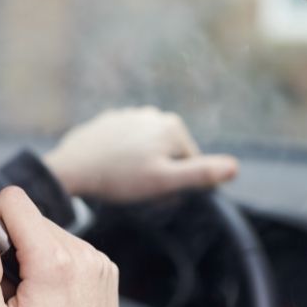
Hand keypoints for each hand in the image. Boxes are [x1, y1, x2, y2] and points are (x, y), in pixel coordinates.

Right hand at [0, 187, 119, 306]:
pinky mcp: (106, 268)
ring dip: (33, 252)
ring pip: (52, 231)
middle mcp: (82, 253)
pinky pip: (71, 247)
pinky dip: (55, 261)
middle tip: (7, 282)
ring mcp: (98, 260)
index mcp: (53, 263)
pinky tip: (52, 294)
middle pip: (32, 217)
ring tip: (30, 293)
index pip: (16, 201)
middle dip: (11, 241)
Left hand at [43, 107, 238, 202]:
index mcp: (173, 126)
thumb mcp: (164, 181)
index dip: (177, 182)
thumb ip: (201, 173)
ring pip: (147, 148)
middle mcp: (154, 114)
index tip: (157, 193)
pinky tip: (110, 168)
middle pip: (169, 153)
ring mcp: (130, 114)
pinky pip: (126, 143)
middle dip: (160, 171)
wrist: (72, 168)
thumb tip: (235, 167)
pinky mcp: (109, 121)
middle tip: (139, 189)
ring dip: (141, 164)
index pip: (190, 162)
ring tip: (122, 180)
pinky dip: (122, 156)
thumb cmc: (120, 178)